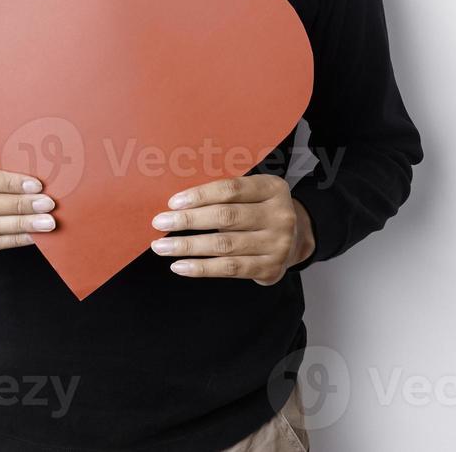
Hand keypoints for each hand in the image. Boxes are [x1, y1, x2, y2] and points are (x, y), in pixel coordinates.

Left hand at [149, 175, 314, 284]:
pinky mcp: (270, 268)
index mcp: (272, 188)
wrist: (296, 240)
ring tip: (162, 246)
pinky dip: (202, 268)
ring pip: (224, 245)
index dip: (199, 195)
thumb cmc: (260, 212)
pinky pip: (230, 268)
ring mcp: (277, 244)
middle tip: (160, 222)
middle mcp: (279, 215)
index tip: (173, 202)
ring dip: (188, 246)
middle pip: (225, 217)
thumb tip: (178, 203)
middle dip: (188, 220)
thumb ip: (225, 194)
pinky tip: (180, 266)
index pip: (230, 189)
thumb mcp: (253, 194)